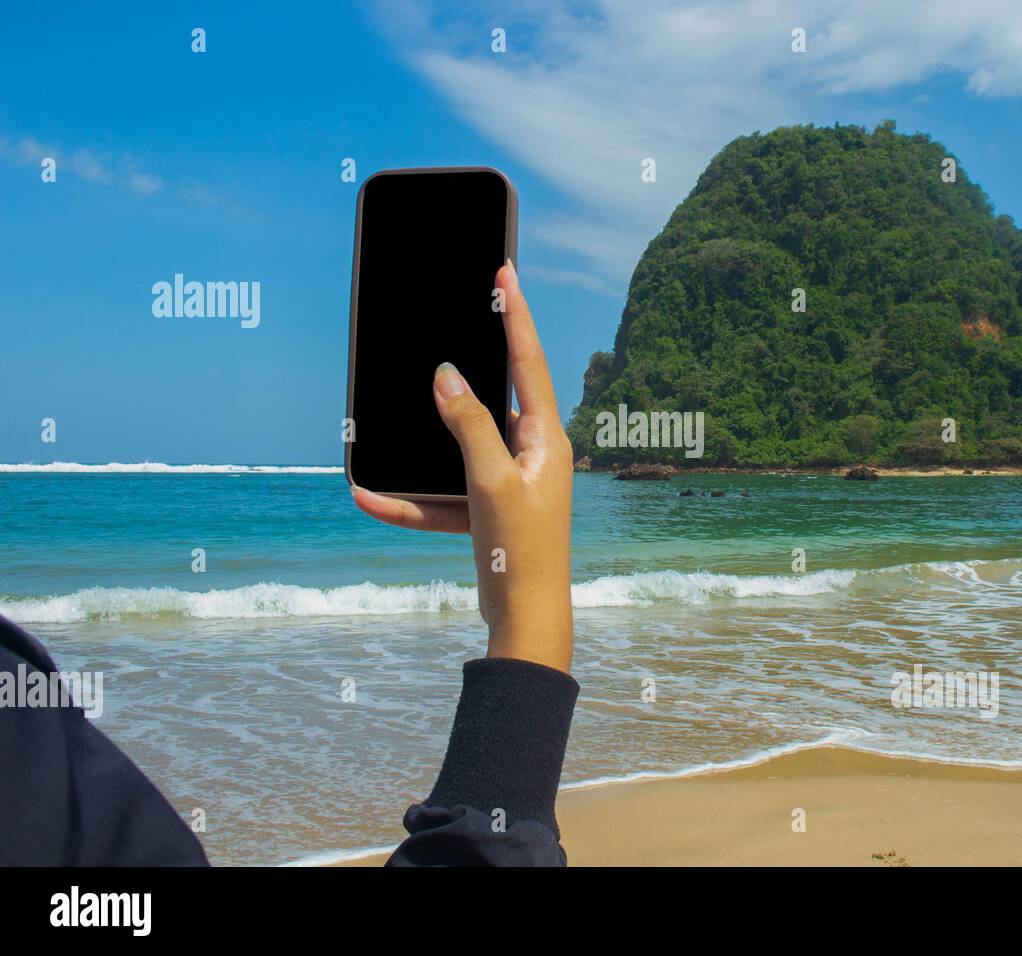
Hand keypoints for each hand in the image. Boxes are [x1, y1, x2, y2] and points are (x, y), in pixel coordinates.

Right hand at [351, 260, 574, 672]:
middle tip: (454, 314)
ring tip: (389, 425)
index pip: (529, 361)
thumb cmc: (522, 553)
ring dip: (423, 444)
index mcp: (547, 437)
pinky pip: (447, 492)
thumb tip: (447, 375)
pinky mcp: (490, 509)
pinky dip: (414, 498)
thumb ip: (470, 426)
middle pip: (494, 395)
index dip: (516, 313)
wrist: (526, 621)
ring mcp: (511, 480)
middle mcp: (533, 452)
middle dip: (466, 366)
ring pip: (459, 446)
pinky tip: (371, 499)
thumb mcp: (492, 483)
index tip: (505, 270)